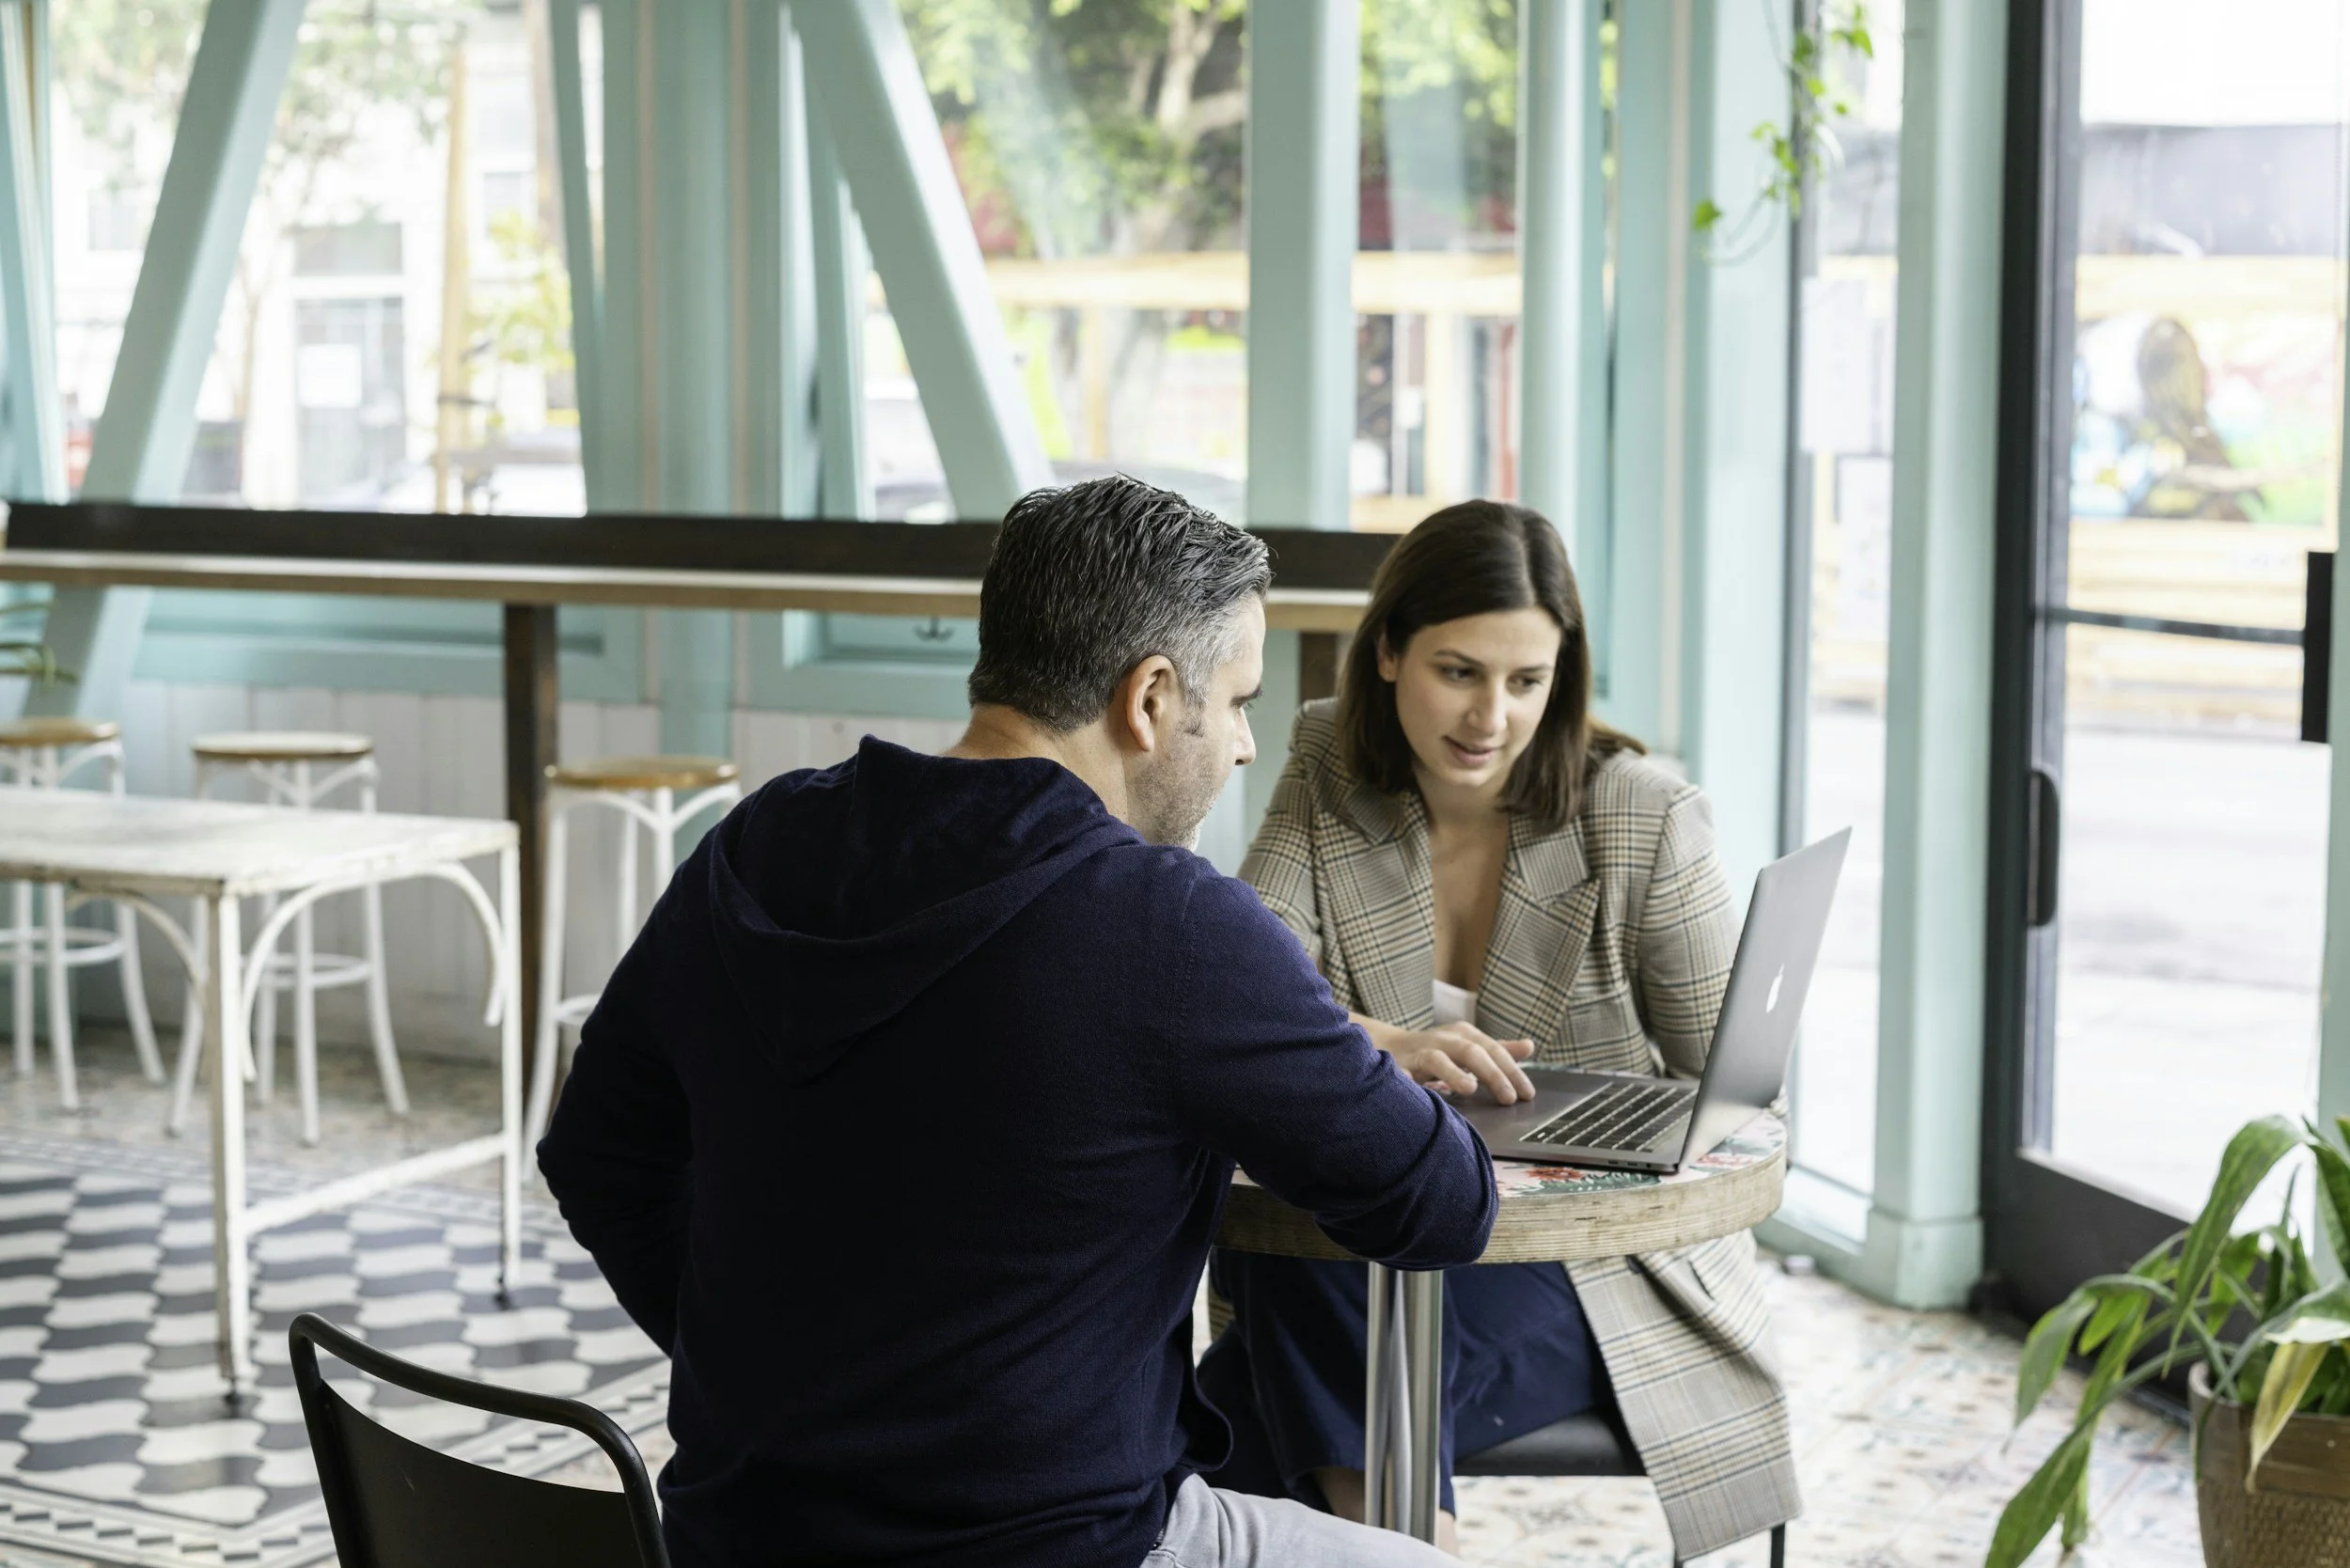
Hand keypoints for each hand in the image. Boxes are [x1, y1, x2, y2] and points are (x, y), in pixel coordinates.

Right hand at [1381, 1022, 1536, 1103]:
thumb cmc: (1437, 1050)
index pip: (1494, 1051)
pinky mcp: (1398, 1065)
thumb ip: (1498, 1050)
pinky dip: (1408, 1082)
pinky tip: (1418, 1093)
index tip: (1527, 1094)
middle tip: (1509, 1098)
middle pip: (1471, 1052)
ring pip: (1438, 1059)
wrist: (1390, 1046)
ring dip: (1454, 1073)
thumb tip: (1530, 1046)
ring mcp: (1420, 1052)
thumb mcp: (1469, 1046)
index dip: (1512, 1072)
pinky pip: (1402, 1074)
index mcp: (1464, 1035)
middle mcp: (1444, 1040)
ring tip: (1470, 1089)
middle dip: (1492, 1074)